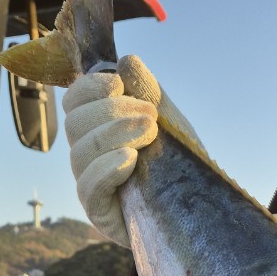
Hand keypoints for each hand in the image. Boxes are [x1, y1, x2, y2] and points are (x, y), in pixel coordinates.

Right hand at [63, 55, 204, 247]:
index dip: (88, 87)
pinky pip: (88, 188)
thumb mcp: (169, 121)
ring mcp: (91, 185)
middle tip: (150, 117)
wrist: (202, 210)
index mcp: (98, 129)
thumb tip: (126, 61)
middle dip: (111, 111)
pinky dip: (107, 168)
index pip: (74, 102)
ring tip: (150, 133)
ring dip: (114, 134)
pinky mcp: (100, 213)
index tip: (118, 84)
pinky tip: (130, 159)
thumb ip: (148, 92)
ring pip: (80, 152)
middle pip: (75, 123)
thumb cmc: (181, 164)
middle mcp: (88, 156)